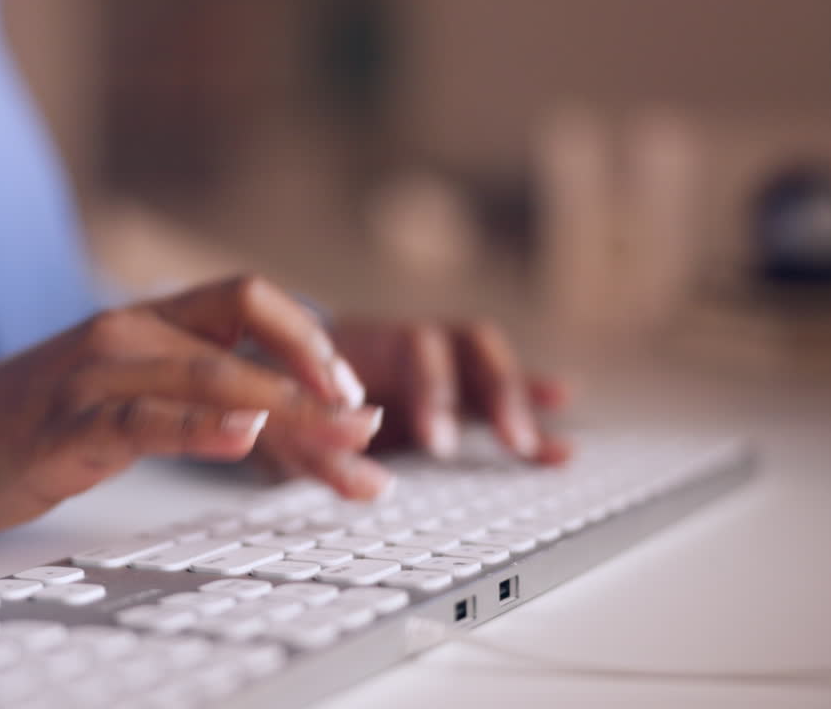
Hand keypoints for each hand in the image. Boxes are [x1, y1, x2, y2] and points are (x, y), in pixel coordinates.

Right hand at [0, 275, 382, 532]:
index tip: (351, 390)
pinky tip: (242, 436)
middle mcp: (131, 334)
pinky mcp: (69, 426)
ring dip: (287, 411)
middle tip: (369, 426)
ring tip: (341, 438)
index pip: (249, 300)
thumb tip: (295, 429)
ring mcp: (98, 376)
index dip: (309, 336)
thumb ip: (209, 403)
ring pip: (210, 379)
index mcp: (152, 321)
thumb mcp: (137, 396)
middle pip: (246, 345)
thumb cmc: (51, 419)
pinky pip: (144, 420)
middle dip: (317, 387)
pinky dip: (200, 427)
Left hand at [256, 318, 570, 483]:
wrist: (269, 368)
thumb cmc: (281, 392)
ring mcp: (434, 366)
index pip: (416, 347)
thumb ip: (323, 453)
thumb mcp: (288, 422)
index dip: (434, 389)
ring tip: (550, 449)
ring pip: (490, 368)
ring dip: (522, 404)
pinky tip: (561, 446)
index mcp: (368, 340)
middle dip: (495, 393)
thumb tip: (368, 490)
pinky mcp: (448, 394)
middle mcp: (410, 344)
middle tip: (510, 442)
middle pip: (467, 347)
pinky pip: (497, 396)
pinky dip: (528, 416)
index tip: (439, 440)